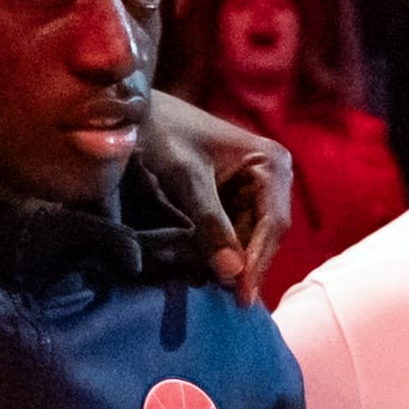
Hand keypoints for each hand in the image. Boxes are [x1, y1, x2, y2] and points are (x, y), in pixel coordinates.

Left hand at [141, 91, 293, 302]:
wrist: (135, 108)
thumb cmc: (161, 132)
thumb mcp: (185, 178)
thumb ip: (209, 223)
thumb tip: (230, 274)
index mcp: (272, 163)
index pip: (273, 224)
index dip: (258, 263)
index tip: (242, 297)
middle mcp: (273, 175)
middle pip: (266, 233)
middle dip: (245, 264)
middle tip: (228, 300)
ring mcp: (256, 185)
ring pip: (251, 235)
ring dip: (233, 260)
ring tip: (214, 288)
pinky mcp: (236, 194)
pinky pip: (236, 228)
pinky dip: (221, 248)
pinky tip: (206, 267)